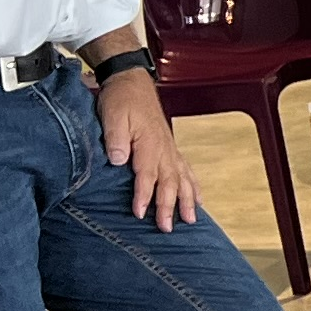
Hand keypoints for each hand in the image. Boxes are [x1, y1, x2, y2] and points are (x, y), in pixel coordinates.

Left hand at [95, 69, 202, 227]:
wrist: (131, 82)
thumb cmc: (121, 99)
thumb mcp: (111, 115)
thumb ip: (115, 139)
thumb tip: (118, 159)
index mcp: (149, 142)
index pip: (147, 174)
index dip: (144, 195)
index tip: (140, 213)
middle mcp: (164, 148)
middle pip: (170, 182)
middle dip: (169, 206)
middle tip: (166, 228)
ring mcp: (170, 149)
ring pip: (183, 179)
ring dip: (188, 201)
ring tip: (191, 220)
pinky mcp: (170, 148)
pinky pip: (187, 170)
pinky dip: (194, 187)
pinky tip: (198, 199)